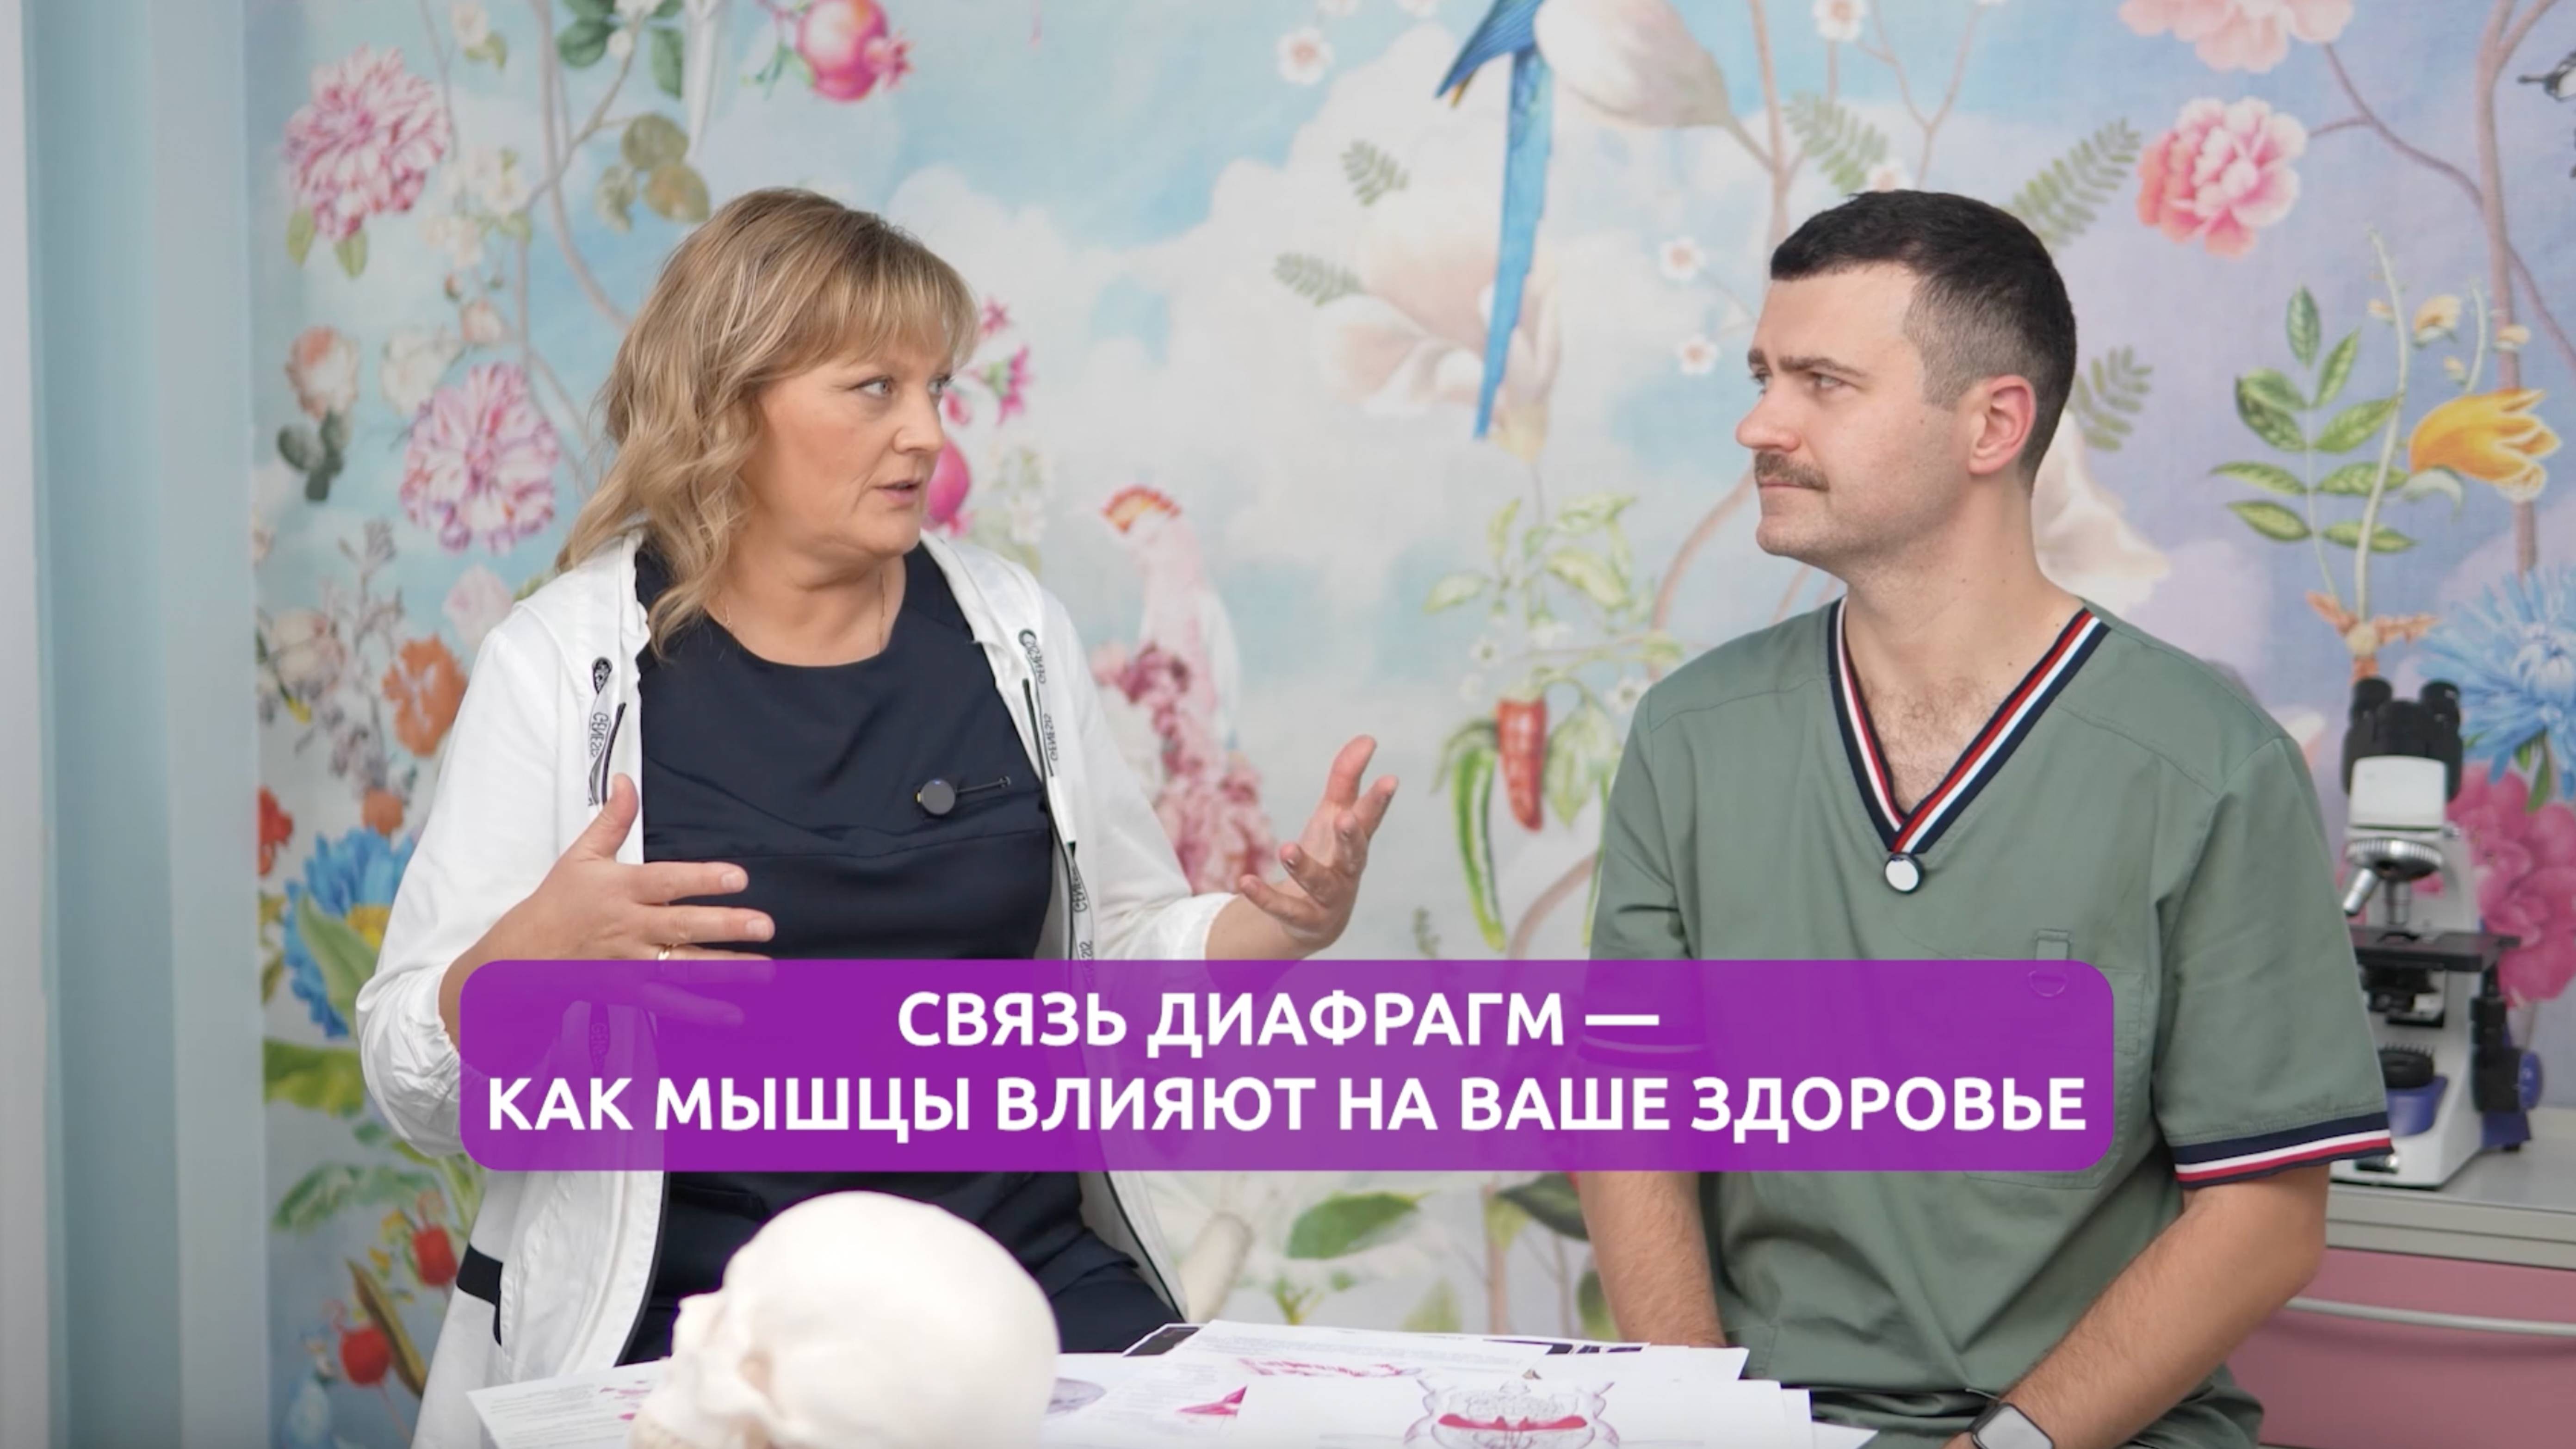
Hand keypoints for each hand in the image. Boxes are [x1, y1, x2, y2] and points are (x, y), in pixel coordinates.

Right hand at [440, 774, 772, 1039]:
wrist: (523, 954)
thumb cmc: (559, 902)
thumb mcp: (582, 855)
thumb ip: (612, 818)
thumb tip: (625, 780)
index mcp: (621, 889)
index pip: (667, 881)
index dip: (702, 879)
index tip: (738, 878)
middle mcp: (629, 926)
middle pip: (681, 926)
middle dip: (725, 926)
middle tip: (764, 924)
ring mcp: (630, 961)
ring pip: (682, 966)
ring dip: (725, 969)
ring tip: (764, 968)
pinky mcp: (629, 989)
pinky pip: (668, 1003)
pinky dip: (700, 1011)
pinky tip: (732, 1013)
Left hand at [1233, 736, 1397, 954]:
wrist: (1315, 920)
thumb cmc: (1329, 856)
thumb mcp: (1332, 815)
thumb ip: (1346, 779)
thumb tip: (1367, 738)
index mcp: (1355, 843)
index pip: (1369, 819)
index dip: (1379, 801)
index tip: (1390, 779)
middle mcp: (1348, 871)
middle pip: (1354, 855)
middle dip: (1350, 837)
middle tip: (1343, 818)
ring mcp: (1328, 899)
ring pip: (1320, 884)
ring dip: (1305, 868)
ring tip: (1286, 848)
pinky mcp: (1302, 919)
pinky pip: (1284, 908)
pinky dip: (1265, 896)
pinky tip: (1245, 881)